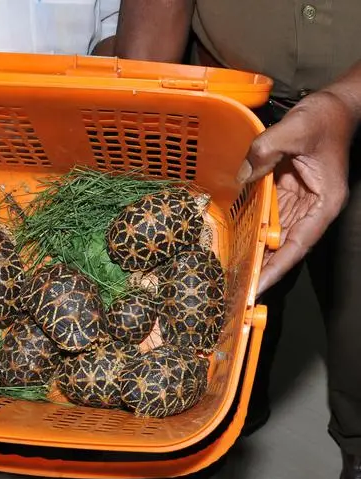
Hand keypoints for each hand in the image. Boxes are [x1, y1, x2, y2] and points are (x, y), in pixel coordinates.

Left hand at [238, 91, 355, 294]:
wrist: (333, 105)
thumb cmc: (323, 118)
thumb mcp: (293, 130)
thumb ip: (265, 151)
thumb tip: (242, 176)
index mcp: (323, 203)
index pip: (298, 244)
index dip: (277, 268)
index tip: (258, 286)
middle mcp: (312, 208)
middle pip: (284, 246)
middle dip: (262, 267)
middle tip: (234, 288)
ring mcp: (298, 202)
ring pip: (274, 234)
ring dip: (255, 251)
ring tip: (230, 273)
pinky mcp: (286, 192)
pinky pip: (268, 215)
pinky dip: (253, 228)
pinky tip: (235, 241)